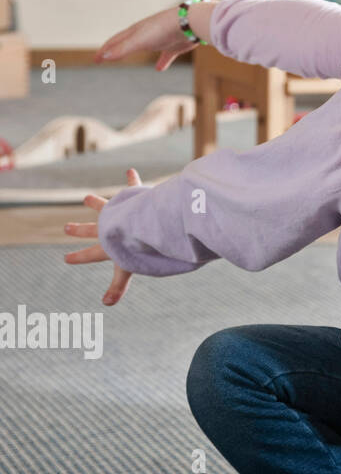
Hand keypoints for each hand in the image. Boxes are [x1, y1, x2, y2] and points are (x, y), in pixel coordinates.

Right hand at [63, 168, 140, 305]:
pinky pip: (132, 187)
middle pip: (91, 229)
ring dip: (96, 202)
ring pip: (105, 206)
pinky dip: (131, 179)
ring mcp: (119, 211)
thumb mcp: (126, 269)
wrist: (142, 222)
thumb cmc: (134, 247)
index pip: (90, 254)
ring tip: (86, 198)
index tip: (66, 259)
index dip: (79, 257)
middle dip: (78, 229)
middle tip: (66, 228)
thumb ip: (117, 287)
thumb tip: (106, 303)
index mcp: (106, 244)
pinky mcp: (133, 198)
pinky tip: (130, 170)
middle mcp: (109, 226)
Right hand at [94, 1, 210, 70]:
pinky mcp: (174, 45)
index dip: (105, 50)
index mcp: (135, 31)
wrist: (190, 22)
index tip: (96, 60)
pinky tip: (160, 69)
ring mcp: (160, 39)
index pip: (115, 41)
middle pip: (126, 42)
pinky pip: (166, 55)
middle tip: (105, 57)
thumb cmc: (163, 29)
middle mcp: (146, 34)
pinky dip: (162, 62)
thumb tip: (104, 56)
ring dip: (135, 51)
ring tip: (128, 58)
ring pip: (144, 46)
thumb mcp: (139, 40)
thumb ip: (123, 49)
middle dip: (115, 49)